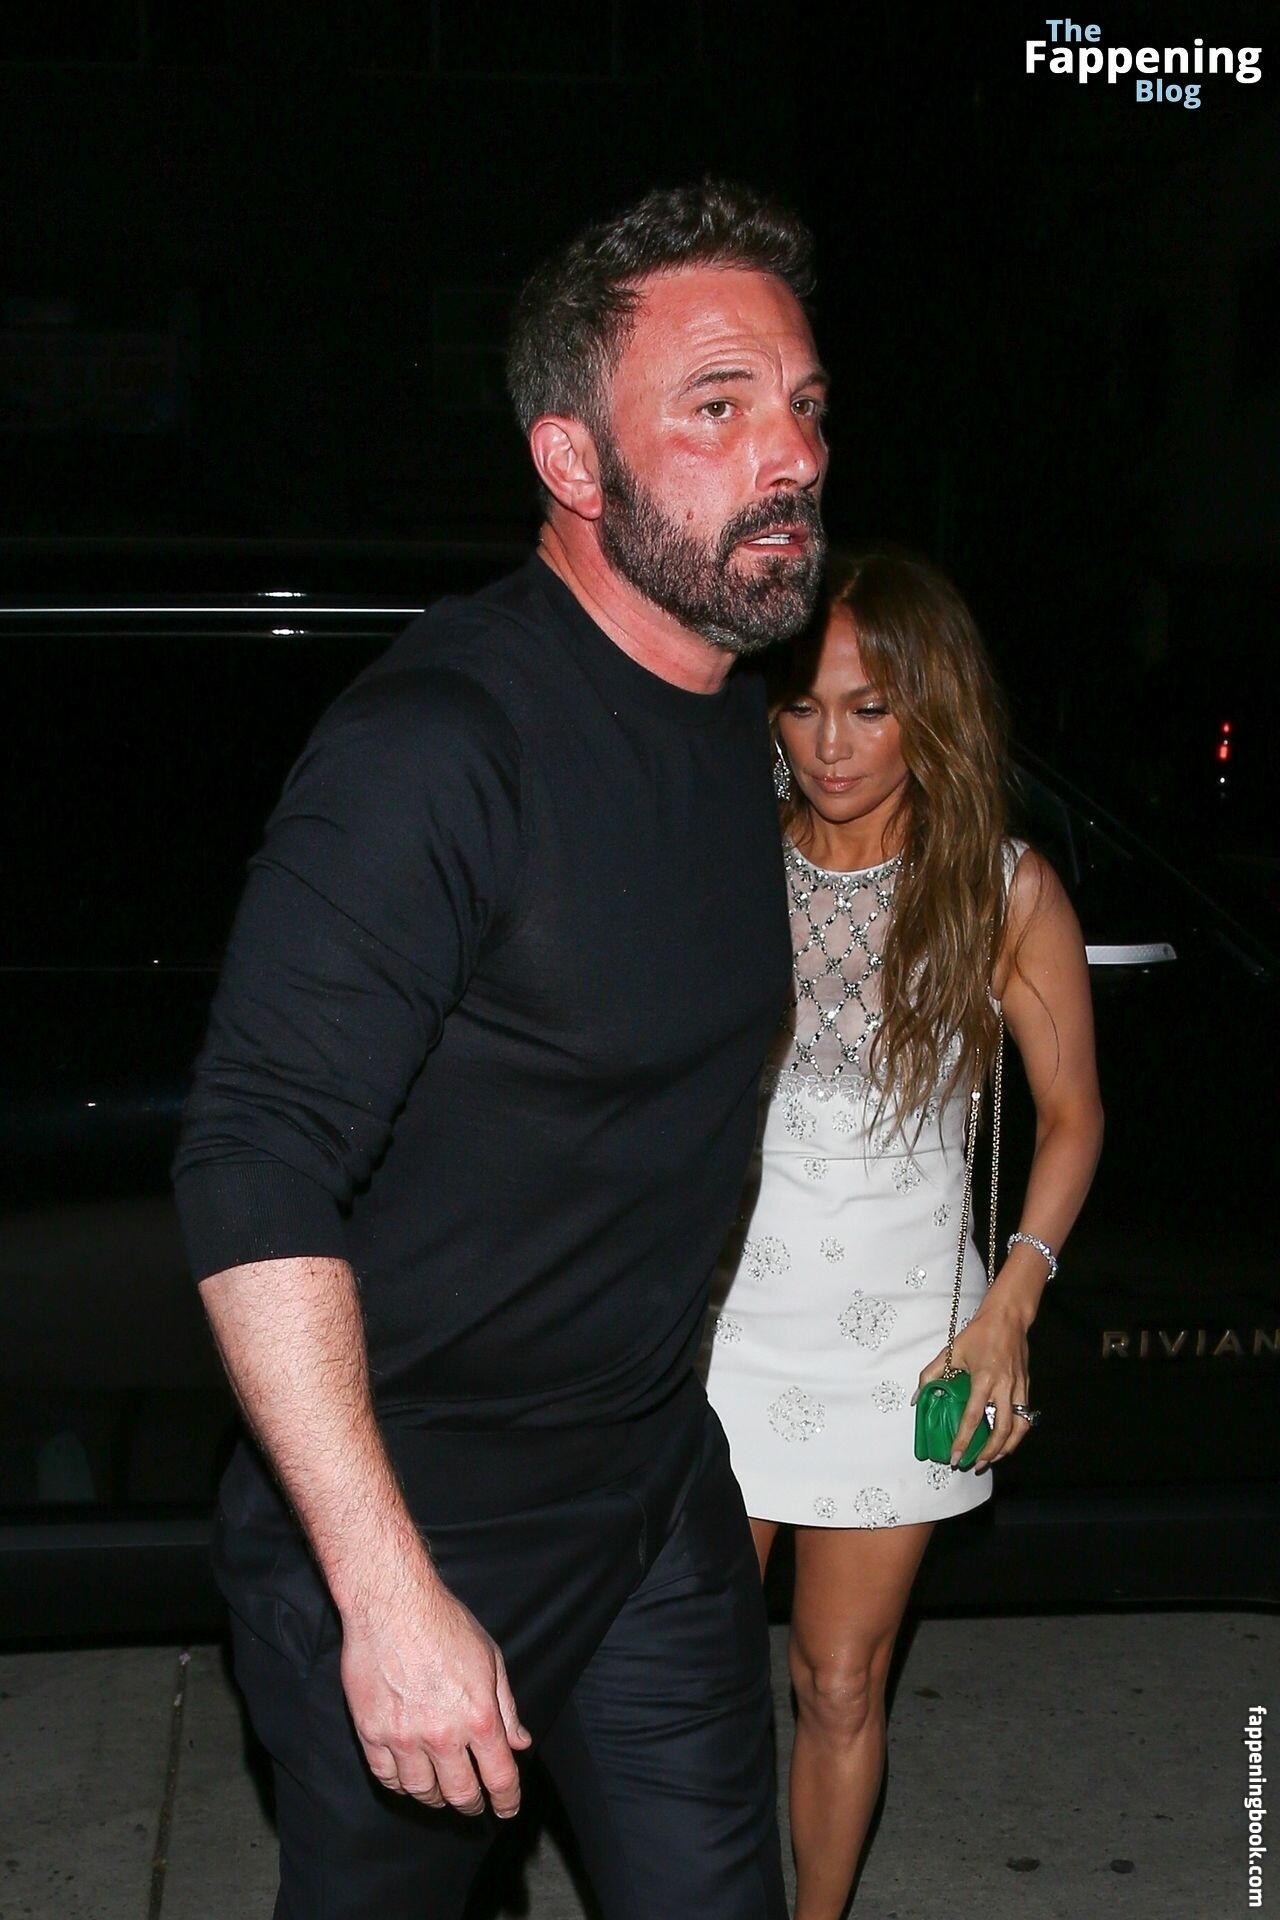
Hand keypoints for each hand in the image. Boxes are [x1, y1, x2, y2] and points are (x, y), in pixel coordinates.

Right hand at [340, 1575, 531, 1816]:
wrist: (392, 1604)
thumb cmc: (444, 1623)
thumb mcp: (490, 1659)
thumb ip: (506, 1707)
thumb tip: (518, 1743)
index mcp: (478, 1717)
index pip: (499, 1778)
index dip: (507, 1801)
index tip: (507, 1810)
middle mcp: (442, 1735)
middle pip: (460, 1794)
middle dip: (473, 1806)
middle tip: (475, 1806)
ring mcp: (403, 1737)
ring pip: (421, 1791)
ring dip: (435, 1797)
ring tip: (440, 1792)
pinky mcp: (371, 1732)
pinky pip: (386, 1777)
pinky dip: (400, 1784)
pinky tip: (408, 1778)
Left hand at [915, 1288, 1033, 1471]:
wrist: (1008, 1318)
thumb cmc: (978, 1334)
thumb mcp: (951, 1351)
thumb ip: (931, 1375)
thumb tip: (917, 1398)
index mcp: (984, 1379)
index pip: (973, 1418)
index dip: (964, 1440)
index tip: (956, 1456)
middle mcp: (1004, 1387)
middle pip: (1001, 1430)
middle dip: (989, 1452)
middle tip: (974, 1464)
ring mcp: (1019, 1388)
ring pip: (1019, 1428)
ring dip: (1006, 1448)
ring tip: (992, 1459)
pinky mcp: (1026, 1387)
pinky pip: (1024, 1417)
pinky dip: (1016, 1433)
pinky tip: (1005, 1441)